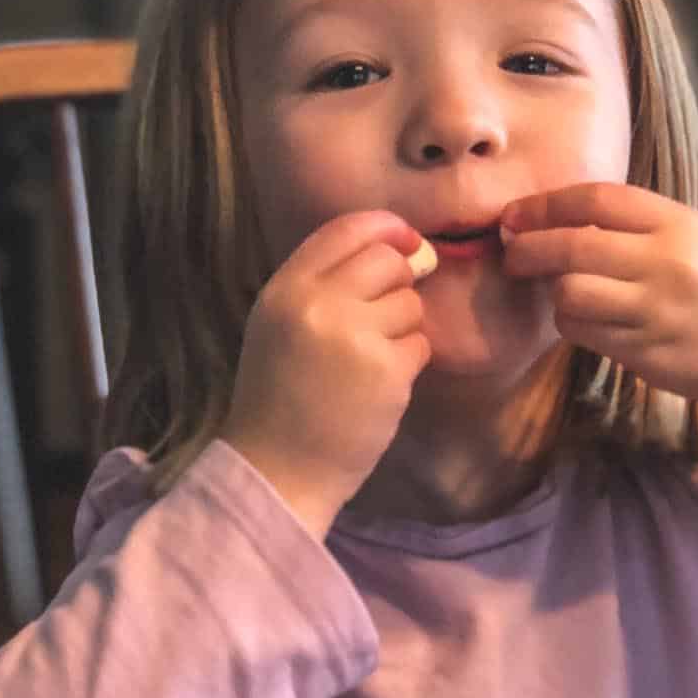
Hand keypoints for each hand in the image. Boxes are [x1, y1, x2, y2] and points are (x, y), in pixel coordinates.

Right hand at [221, 212, 431, 536]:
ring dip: (402, 330)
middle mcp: (317, 302)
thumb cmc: (279, 400)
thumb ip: (323, 285)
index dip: (386, 228)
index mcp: (285, 289)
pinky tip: (378, 388)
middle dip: (399, 283)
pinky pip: (420, 344)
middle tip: (382, 320)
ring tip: (368, 364)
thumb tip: (397, 249)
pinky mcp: (386, 369)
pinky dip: (408, 363)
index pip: (346, 228)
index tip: (406, 242)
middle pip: (387, 260)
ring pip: (410, 303)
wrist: (277, 469)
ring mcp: (354, 334)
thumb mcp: (279, 326)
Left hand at [501, 183, 697, 435]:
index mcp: (675, 222)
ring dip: (551, 291)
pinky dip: (570, 321)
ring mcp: (653, 311)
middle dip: (528, 248)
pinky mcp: (643, 351)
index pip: (595, 199)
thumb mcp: (685, 234)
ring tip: (557, 289)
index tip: (516, 214)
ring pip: (569, 292)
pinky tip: (581, 317)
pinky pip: (582, 331)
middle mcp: (664, 262)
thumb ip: (626, 222)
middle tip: (511, 253)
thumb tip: (544, 219)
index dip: (544, 204)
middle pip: (571, 246)